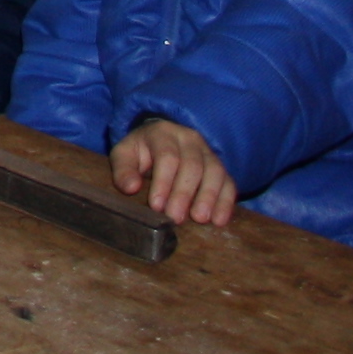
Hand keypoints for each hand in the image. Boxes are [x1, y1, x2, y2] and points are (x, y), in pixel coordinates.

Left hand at [109, 117, 236, 226]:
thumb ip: (123, 170)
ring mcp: (208, 152)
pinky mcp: (221, 167)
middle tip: (176, 218)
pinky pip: (229, 182)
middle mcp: (189, 139)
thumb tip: (131, 188)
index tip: (157, 206)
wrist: (161, 140)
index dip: (163, 182)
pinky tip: (219, 220)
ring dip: (208, 197)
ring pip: (215, 172)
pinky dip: (226, 202)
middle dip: (184, 193)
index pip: (167, 156)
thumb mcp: (124, 155)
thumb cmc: (141, 152)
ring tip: (200, 219)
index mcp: (163, 133)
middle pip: (192, 165)